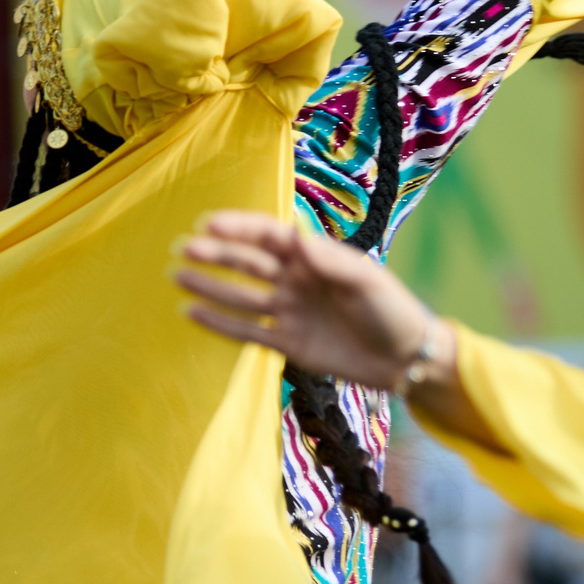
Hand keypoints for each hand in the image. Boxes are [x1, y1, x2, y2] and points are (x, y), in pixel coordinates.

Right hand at [174, 211, 440, 388]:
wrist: (405, 360)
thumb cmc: (392, 310)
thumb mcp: (366, 280)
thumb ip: (330, 260)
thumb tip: (295, 236)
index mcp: (315, 258)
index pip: (269, 236)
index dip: (239, 228)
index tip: (207, 223)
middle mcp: (296, 280)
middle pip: (249, 264)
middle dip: (216, 255)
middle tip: (182, 247)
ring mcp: (290, 312)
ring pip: (241, 296)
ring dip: (210, 286)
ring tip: (177, 276)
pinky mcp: (288, 344)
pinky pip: (247, 332)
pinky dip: (220, 324)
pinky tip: (191, 313)